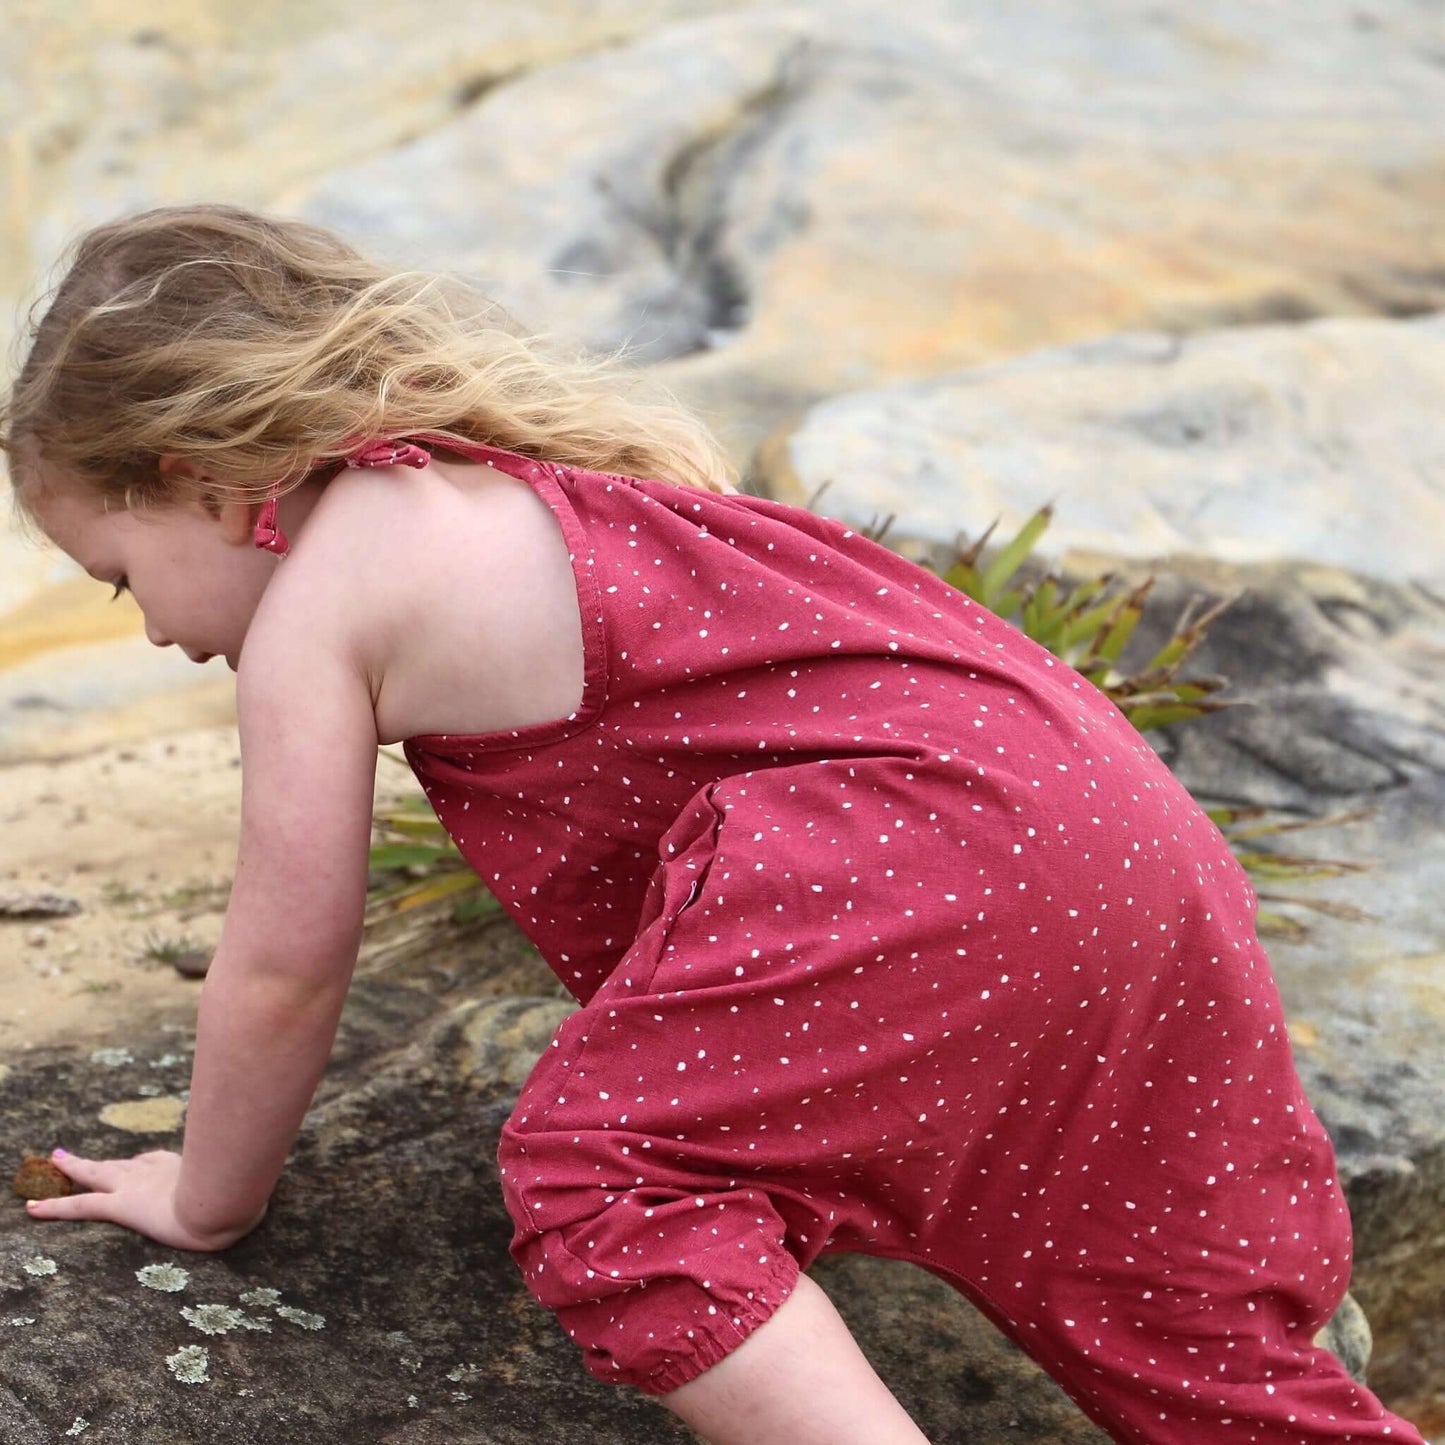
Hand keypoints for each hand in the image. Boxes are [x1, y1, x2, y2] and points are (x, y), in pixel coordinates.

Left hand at [25, 1149, 263, 1251]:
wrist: (223, 1205)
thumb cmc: (240, 1194)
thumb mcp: (249, 1177)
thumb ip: (255, 1162)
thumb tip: (275, 1145)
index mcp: (182, 1168)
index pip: (154, 1162)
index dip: (142, 1163)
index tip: (139, 1163)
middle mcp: (155, 1172)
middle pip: (119, 1162)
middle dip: (97, 1159)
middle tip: (70, 1154)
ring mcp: (135, 1186)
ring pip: (96, 1174)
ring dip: (74, 1168)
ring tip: (54, 1160)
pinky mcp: (121, 1205)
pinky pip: (78, 1205)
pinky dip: (53, 1205)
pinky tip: (30, 1209)